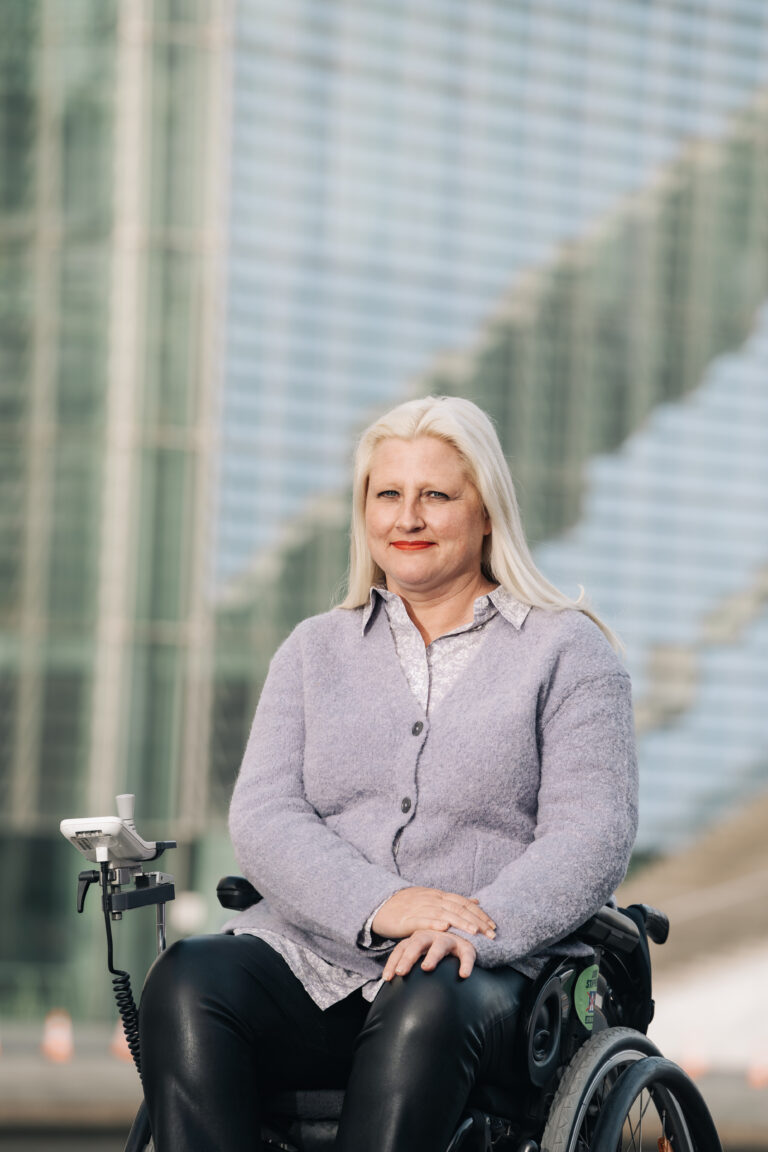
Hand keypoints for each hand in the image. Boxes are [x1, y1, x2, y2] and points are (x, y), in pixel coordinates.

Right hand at [372, 887, 495, 940]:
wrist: (381, 905)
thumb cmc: (409, 905)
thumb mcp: (434, 899)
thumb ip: (455, 901)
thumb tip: (477, 900)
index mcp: (439, 896)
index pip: (464, 903)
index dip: (480, 914)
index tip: (493, 926)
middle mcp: (432, 900)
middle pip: (458, 909)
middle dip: (476, 921)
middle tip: (490, 934)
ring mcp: (420, 908)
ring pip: (444, 914)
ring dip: (460, 922)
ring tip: (474, 932)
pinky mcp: (407, 919)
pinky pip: (422, 920)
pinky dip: (434, 923)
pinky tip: (444, 928)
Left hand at [382, 930, 476, 980]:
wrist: (465, 932)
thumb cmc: (436, 947)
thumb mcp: (421, 951)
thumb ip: (408, 962)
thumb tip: (389, 981)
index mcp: (417, 938)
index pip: (402, 948)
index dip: (393, 962)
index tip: (387, 978)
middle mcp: (431, 935)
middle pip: (417, 943)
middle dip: (408, 957)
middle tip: (401, 971)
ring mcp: (449, 939)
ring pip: (440, 945)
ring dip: (432, 956)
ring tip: (426, 968)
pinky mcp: (466, 946)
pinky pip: (466, 955)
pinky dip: (466, 964)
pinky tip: (464, 975)